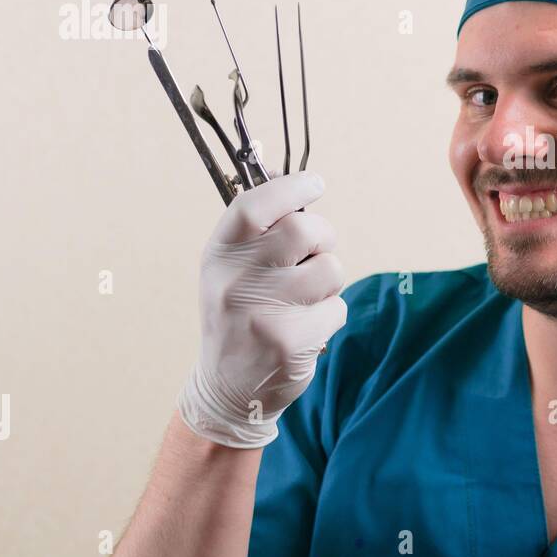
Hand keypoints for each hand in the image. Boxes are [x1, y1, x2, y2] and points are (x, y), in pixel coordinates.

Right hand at [177, 172, 347, 447]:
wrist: (228, 388)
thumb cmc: (239, 313)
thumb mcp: (232, 267)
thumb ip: (258, 224)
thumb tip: (280, 168)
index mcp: (219, 254)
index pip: (253, 206)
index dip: (290, 189)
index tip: (315, 184)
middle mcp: (234, 281)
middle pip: (303, 231)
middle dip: (323, 237)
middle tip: (315, 253)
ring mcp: (261, 313)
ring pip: (329, 269)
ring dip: (330, 281)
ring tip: (306, 297)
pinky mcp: (289, 342)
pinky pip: (336, 308)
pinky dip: (330, 315)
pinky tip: (306, 328)